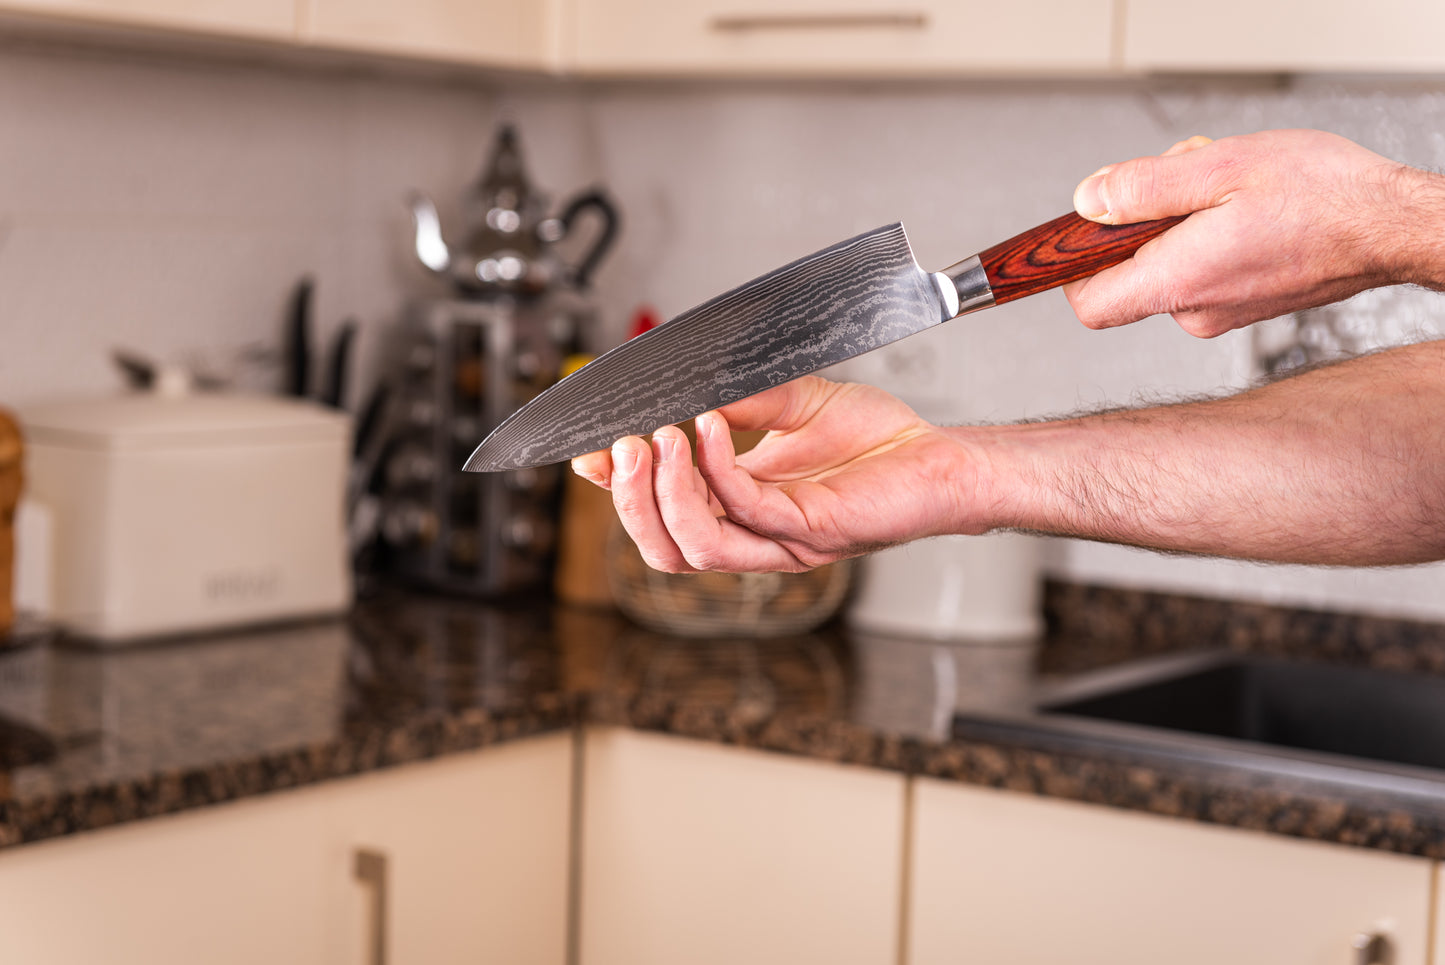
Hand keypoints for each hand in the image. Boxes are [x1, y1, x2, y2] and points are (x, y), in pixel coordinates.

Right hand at [570, 377, 979, 572]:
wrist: (940, 456)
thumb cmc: (876, 439)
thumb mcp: (787, 402)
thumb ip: (734, 401)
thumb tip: (676, 394)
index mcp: (739, 507)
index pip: (661, 515)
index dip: (618, 491)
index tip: (591, 451)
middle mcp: (754, 534)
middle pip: (663, 548)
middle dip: (629, 499)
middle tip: (620, 446)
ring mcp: (780, 541)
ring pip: (693, 546)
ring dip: (665, 492)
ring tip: (659, 436)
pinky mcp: (811, 533)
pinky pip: (746, 511)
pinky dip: (717, 468)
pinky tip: (710, 428)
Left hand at [1062, 129, 1441, 336]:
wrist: (1392, 226)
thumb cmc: (1323, 196)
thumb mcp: (1219, 167)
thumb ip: (1142, 188)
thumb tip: (1087, 202)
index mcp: (1180, 283)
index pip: (1090, 304)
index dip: (1074, 269)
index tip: (1085, 233)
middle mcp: (1195, 312)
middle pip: (1128, 273)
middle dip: (1143, 221)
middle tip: (1185, 177)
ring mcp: (1221, 314)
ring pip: (1168, 264)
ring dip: (1181, 219)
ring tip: (1228, 187)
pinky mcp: (1243, 305)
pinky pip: (1201, 268)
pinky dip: (1208, 233)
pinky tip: (1244, 206)